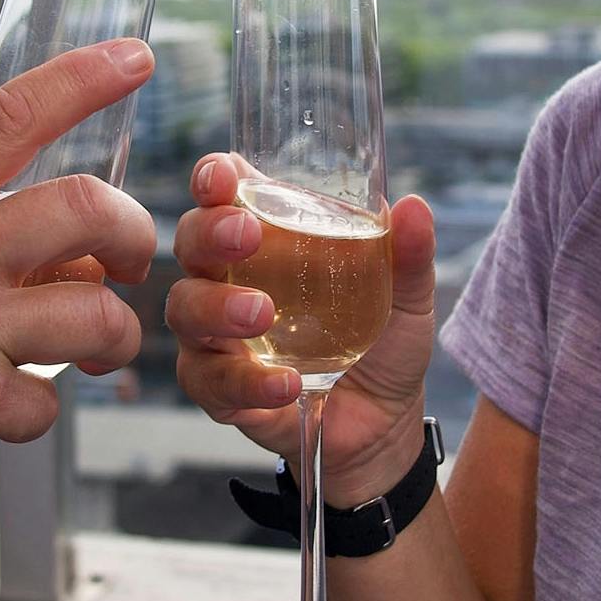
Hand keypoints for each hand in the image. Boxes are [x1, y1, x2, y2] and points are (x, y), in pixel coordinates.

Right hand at [0, 40, 157, 538]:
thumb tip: (71, 248)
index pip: (9, 115)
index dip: (82, 78)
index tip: (135, 58)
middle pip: (87, 207)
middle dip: (133, 235)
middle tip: (128, 263)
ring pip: (98, 313)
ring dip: (112, 338)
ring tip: (89, 353)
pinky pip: (53, 398)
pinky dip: (35, 411)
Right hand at [166, 152, 434, 505]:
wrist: (384, 425)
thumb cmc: (383, 344)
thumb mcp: (408, 298)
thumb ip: (409, 255)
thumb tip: (414, 206)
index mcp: (268, 241)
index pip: (223, 195)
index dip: (213, 177)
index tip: (224, 175)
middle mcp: (229, 281)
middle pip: (191, 243)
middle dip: (208, 232)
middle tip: (246, 236)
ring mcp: (218, 338)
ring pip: (186, 310)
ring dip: (217, 307)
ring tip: (262, 314)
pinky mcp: (222, 392)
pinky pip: (213, 382)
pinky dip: (248, 382)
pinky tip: (285, 384)